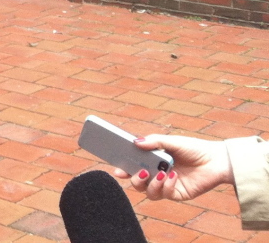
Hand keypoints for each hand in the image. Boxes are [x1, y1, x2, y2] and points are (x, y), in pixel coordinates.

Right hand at [114, 134, 233, 200]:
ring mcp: (165, 185)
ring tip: (161, 173)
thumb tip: (135, 142)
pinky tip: (173, 176)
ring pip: (148, 192)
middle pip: (137, 182)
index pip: (132, 166)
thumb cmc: (194, 148)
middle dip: (134, 179)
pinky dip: (166, 186)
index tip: (117, 169)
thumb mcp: (172, 141)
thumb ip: (154, 141)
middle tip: (140, 171)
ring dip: (151, 184)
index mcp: (152, 161)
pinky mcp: (176, 194)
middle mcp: (156, 174)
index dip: (123, 169)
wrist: (216, 160)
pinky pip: (164, 194)